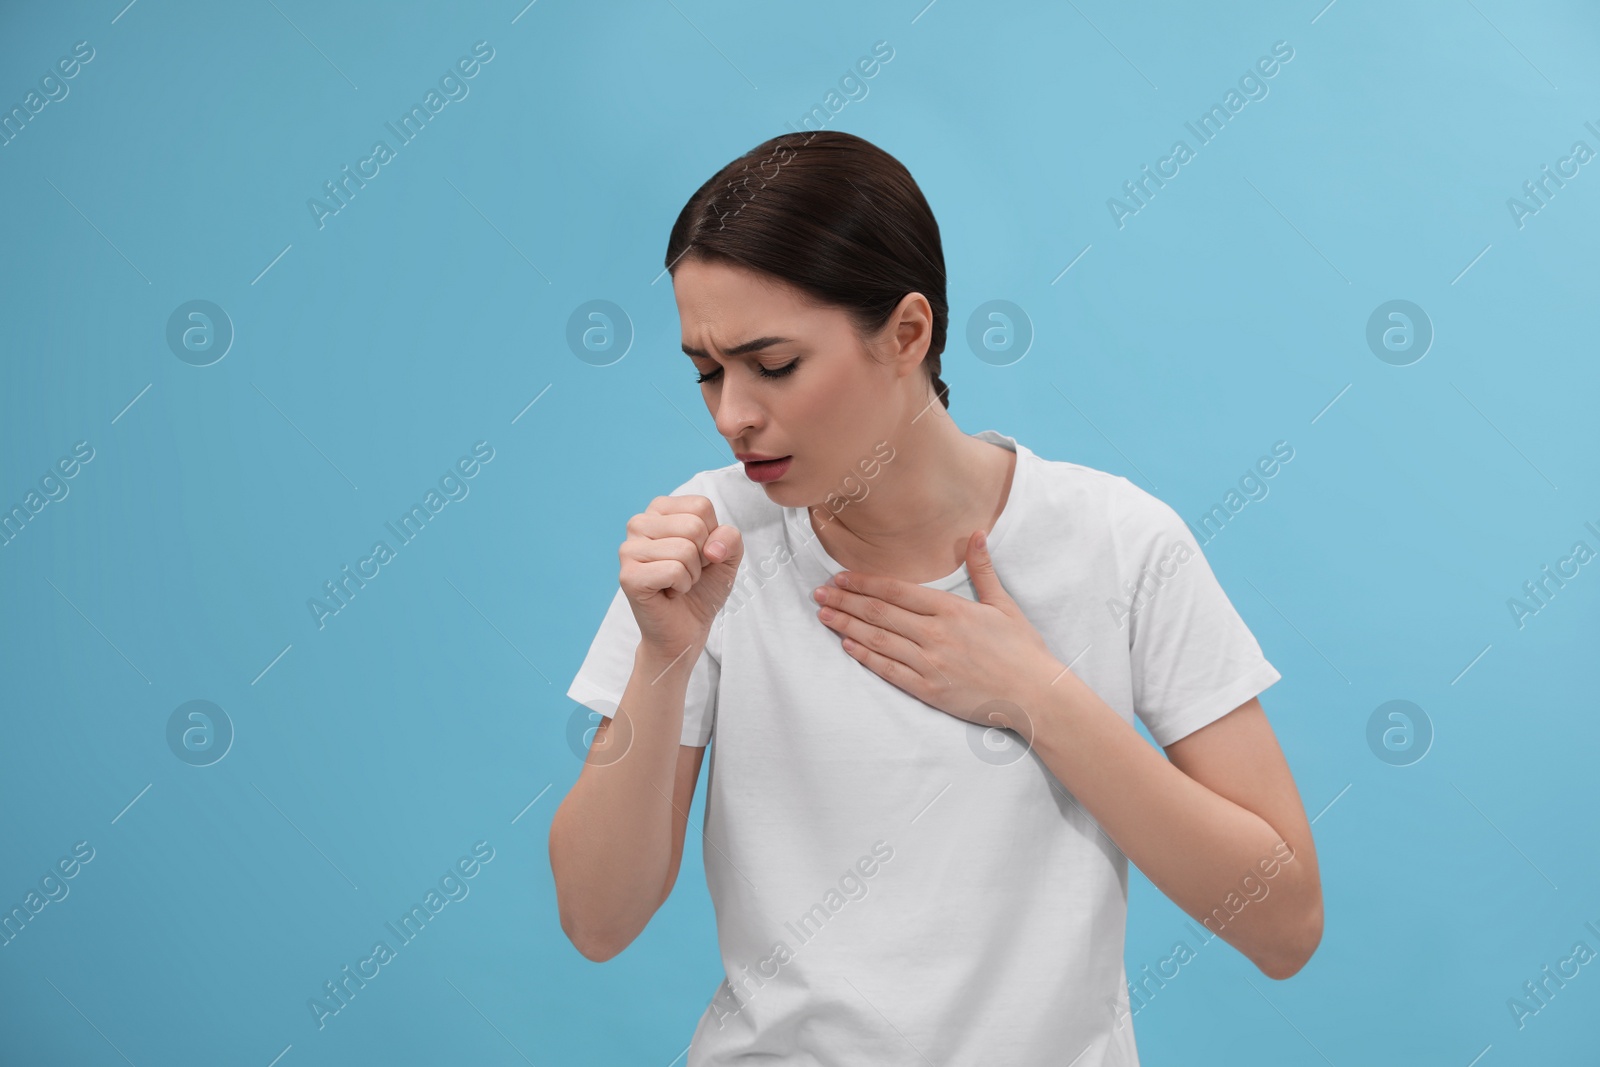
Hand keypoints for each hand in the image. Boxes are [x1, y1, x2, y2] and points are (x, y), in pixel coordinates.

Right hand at [618, 494, 743, 656]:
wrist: (686, 628)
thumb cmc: (702, 588)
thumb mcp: (727, 555)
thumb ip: (730, 537)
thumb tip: (712, 548)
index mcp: (659, 509)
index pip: (701, 506)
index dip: (711, 536)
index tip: (698, 556)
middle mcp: (638, 523)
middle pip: (694, 526)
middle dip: (702, 557)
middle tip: (687, 573)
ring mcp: (628, 549)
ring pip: (685, 549)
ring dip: (692, 574)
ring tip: (678, 583)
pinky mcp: (628, 576)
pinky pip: (674, 570)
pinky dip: (682, 586)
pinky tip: (669, 593)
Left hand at [811, 530, 1066, 733]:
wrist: (1035, 695)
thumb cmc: (1022, 650)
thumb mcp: (1003, 604)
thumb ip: (982, 569)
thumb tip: (976, 533)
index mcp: (951, 609)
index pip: (897, 591)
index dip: (864, 583)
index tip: (841, 578)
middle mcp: (936, 634)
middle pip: (880, 613)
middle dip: (845, 601)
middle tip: (819, 594)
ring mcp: (930, 663)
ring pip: (878, 640)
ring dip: (847, 626)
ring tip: (824, 616)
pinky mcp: (929, 690)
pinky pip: (889, 670)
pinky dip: (865, 657)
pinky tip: (848, 646)